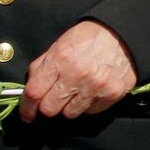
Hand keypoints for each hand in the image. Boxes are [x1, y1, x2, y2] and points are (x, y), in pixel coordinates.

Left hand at [19, 21, 137, 121]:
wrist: (122, 35)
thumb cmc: (88, 39)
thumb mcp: (59, 45)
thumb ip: (42, 67)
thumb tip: (29, 90)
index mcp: (60, 59)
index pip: (34, 92)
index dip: (27, 108)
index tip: (27, 114)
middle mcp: (77, 74)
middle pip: (50, 109)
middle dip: (49, 106)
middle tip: (55, 98)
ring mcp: (95, 86)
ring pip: (69, 113)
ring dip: (69, 106)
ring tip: (77, 91)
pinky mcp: (112, 94)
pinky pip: (90, 111)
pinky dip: (88, 105)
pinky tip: (92, 90)